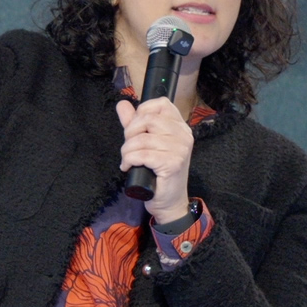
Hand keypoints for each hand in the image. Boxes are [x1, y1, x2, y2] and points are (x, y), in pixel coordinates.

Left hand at [116, 98, 193, 224]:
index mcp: (180, 127)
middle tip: (128, 148)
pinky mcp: (173, 163)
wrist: (170, 202)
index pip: (161, 104)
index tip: (135, 129)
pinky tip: (128, 167)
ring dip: (127, 150)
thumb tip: (122, 104)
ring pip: (142, 138)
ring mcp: (180, 149)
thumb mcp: (146, 144)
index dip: (142, 112)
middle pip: (148, 119)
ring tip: (127, 160)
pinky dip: (129, 160)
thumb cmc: (158, 174)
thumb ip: (135, 123)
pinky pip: (142, 154)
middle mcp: (183, 135)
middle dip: (130, 132)